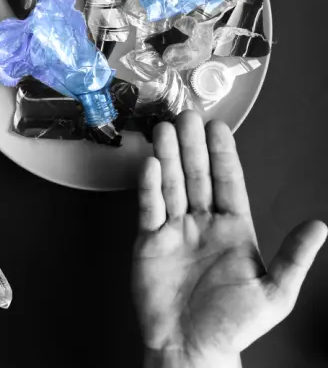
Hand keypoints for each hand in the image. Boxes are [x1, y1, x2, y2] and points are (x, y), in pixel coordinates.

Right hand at [132, 111, 326, 367]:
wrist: (190, 348)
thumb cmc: (232, 324)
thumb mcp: (275, 293)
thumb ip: (294, 257)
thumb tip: (320, 226)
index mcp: (234, 231)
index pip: (228, 184)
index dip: (223, 156)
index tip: (219, 129)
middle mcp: (203, 225)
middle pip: (196, 177)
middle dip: (192, 147)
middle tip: (186, 116)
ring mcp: (175, 231)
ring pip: (171, 185)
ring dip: (168, 157)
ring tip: (165, 130)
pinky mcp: (149, 242)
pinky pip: (150, 208)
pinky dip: (149, 186)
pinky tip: (151, 164)